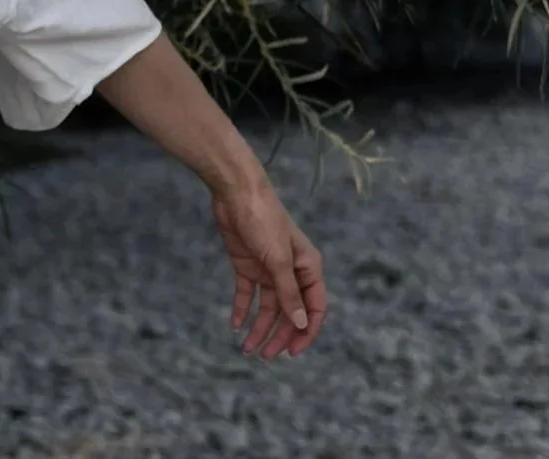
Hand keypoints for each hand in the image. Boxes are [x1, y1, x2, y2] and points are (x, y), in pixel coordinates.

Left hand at [210, 178, 326, 359]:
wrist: (235, 191)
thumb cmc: (264, 219)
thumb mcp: (278, 259)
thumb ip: (288, 293)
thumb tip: (301, 323)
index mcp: (308, 268)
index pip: (314, 308)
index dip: (305, 332)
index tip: (292, 353)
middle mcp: (291, 271)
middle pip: (289, 312)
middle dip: (278, 335)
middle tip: (264, 356)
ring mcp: (268, 268)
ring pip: (267, 307)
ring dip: (259, 328)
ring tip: (247, 349)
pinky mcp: (247, 264)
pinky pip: (246, 294)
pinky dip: (241, 309)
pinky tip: (234, 325)